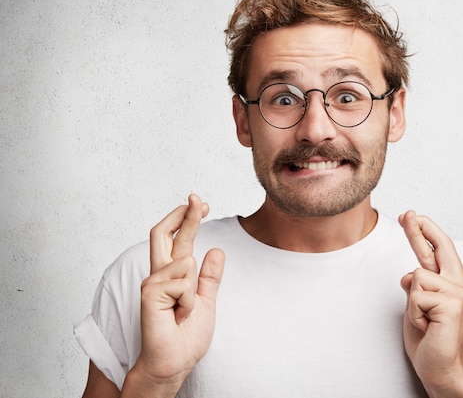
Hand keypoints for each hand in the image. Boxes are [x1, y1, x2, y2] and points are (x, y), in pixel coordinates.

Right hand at [124, 194, 224, 395]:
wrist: (175, 361)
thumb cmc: (186, 337)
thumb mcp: (205, 300)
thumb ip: (209, 277)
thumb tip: (216, 251)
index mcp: (172, 274)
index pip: (177, 238)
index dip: (188, 218)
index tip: (202, 204)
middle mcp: (159, 274)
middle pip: (166, 233)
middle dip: (184, 214)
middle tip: (198, 198)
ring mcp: (152, 282)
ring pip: (185, 260)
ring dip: (193, 288)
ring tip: (184, 311)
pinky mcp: (150, 293)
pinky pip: (182, 282)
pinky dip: (188, 301)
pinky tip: (178, 315)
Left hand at [399, 211, 462, 397]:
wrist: (440, 368)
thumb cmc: (430, 340)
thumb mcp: (417, 307)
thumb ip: (417, 288)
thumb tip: (409, 274)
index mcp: (453, 283)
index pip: (439, 250)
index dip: (425, 231)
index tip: (411, 216)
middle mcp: (459, 284)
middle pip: (436, 247)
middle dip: (417, 229)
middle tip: (407, 212)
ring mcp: (458, 293)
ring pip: (416, 277)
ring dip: (412, 303)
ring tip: (424, 321)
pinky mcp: (452, 304)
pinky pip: (416, 295)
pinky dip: (414, 313)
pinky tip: (427, 326)